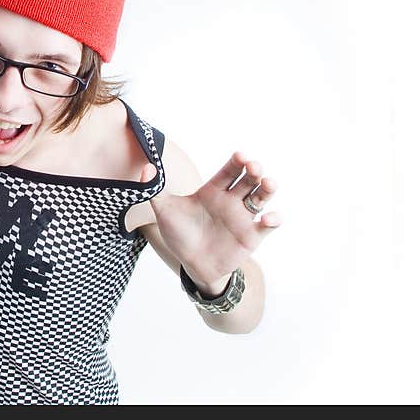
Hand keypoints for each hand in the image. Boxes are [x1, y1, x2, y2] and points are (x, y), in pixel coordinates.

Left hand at [143, 152, 280, 289]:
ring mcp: (243, 217)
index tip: (240, 156)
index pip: (229, 170)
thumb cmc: (179, 233)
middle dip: (254, 171)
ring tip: (269, 183)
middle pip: (249, 180)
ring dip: (268, 189)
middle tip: (253, 167)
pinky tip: (270, 218)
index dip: (237, 162)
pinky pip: (267, 225)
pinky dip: (273, 220)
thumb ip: (155, 189)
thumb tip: (146, 167)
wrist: (191, 264)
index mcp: (213, 190)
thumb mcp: (164, 210)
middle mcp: (231, 200)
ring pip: (262, 197)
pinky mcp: (251, 236)